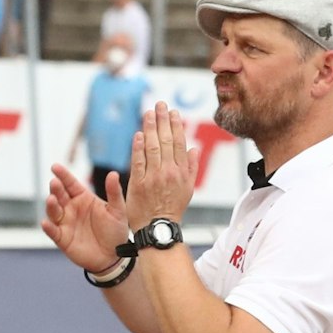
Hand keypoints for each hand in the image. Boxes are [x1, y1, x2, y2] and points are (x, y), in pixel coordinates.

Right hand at [41, 163, 129, 271]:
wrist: (113, 256)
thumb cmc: (115, 231)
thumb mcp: (117, 210)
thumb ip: (114, 192)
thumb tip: (113, 173)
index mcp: (83, 198)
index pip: (70, 183)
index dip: (63, 175)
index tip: (55, 167)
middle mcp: (71, 208)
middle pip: (59, 195)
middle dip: (55, 189)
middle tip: (54, 183)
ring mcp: (65, 223)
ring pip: (54, 211)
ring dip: (51, 205)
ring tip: (51, 199)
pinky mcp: (62, 238)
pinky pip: (53, 231)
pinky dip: (48, 227)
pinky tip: (45, 223)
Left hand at [127, 102, 195, 229]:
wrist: (159, 228)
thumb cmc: (172, 209)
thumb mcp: (188, 189)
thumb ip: (191, 168)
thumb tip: (194, 148)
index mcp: (182, 172)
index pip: (179, 143)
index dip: (176, 126)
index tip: (174, 112)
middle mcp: (169, 172)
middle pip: (166, 141)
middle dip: (163, 120)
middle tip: (160, 104)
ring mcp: (153, 177)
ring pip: (152, 147)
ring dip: (150, 128)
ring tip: (148, 113)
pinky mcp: (138, 183)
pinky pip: (138, 161)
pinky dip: (138, 147)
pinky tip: (138, 134)